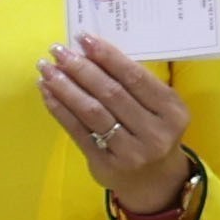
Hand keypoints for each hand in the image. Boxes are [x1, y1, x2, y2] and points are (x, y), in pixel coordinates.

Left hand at [37, 34, 201, 218]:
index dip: (108, 56)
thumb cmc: (155, 132)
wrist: (156, 181)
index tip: (84, 38)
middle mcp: (154, 132)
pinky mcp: (105, 164)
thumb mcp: (160, 109)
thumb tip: (91, 52)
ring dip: (65, 87)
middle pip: (110, 93)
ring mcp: (129, 151)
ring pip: (92, 112)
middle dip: (81, 68)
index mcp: (171, 110)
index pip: (135, 77)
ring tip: (47, 69)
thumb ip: (135, 86)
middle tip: (58, 50)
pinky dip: (60, 110)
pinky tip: (48, 93)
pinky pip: (78, 132)